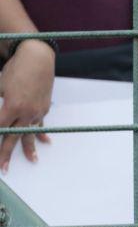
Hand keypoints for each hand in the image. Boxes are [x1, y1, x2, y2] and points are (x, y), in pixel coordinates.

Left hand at [0, 39, 54, 172]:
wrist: (37, 58)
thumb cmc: (15, 69)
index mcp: (11, 106)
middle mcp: (26, 112)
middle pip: (14, 137)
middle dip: (6, 153)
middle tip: (3, 168)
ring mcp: (37, 111)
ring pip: (31, 133)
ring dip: (29, 148)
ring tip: (32, 160)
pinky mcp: (43, 107)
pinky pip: (41, 124)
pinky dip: (41, 134)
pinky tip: (45, 143)